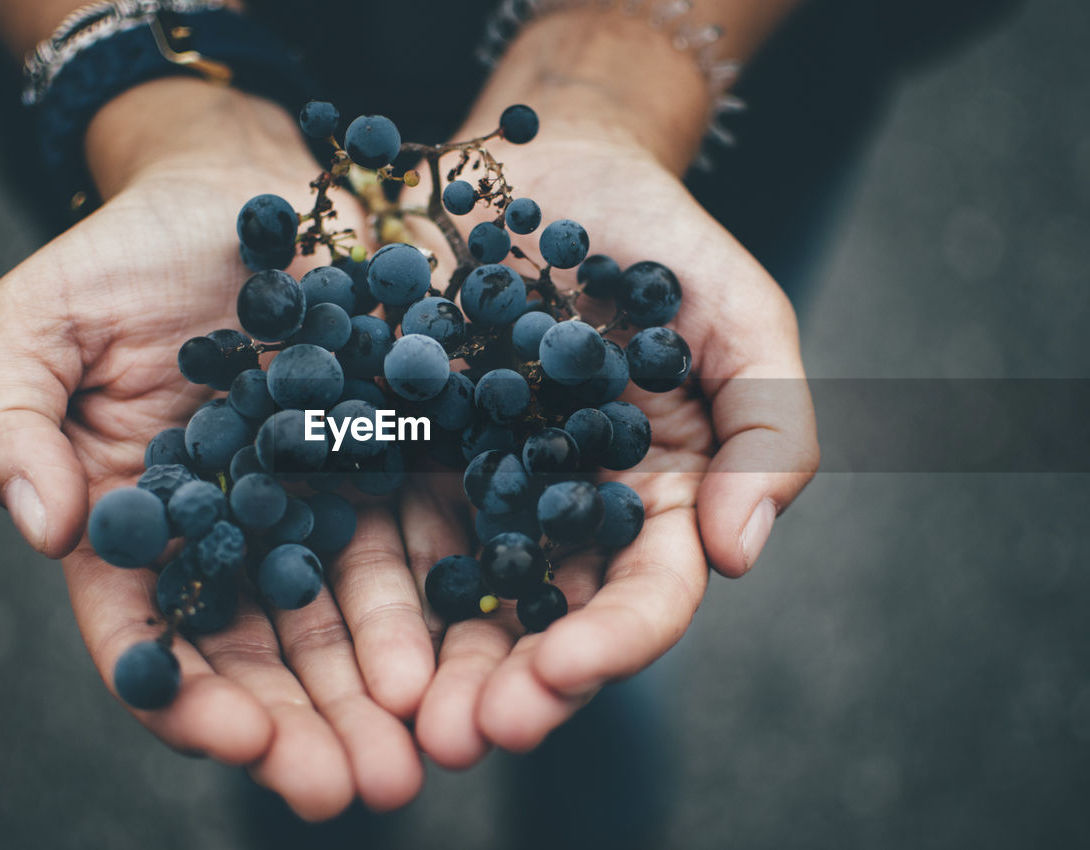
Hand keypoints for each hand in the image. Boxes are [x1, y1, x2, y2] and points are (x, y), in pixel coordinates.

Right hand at [0, 80, 432, 817]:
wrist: (245, 185)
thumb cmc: (128, 253)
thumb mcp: (38, 323)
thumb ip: (11, 423)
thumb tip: (42, 528)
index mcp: (143, 527)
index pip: (155, 639)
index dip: (190, 699)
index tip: (239, 740)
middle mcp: (237, 536)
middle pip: (267, 656)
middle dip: (310, 728)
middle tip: (360, 789)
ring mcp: (323, 505)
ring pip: (352, 621)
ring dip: (387, 692)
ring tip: (430, 747)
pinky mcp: (398, 462)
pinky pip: (422, 543)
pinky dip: (444, 602)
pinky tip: (476, 647)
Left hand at [410, 108, 818, 763]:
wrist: (547, 171)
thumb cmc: (658, 245)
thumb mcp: (742, 319)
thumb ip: (768, 428)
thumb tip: (738, 554)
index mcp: (652, 504)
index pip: (643, 597)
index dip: (612, 641)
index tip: (563, 670)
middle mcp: (564, 519)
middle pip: (542, 623)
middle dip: (509, 685)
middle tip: (466, 735)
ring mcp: (477, 491)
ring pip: (456, 599)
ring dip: (428, 665)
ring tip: (394, 714)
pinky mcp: (402, 454)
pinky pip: (375, 525)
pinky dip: (356, 582)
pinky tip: (322, 624)